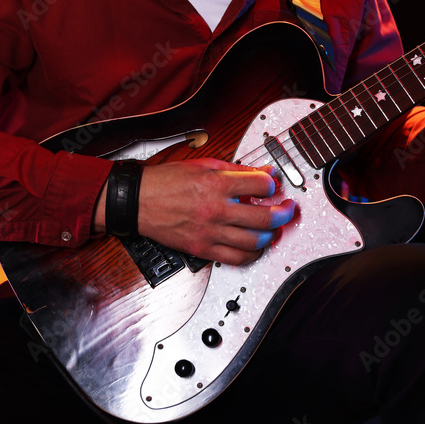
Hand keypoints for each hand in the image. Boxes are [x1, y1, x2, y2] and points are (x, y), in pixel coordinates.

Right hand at [95, 158, 295, 265]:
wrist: (137, 201)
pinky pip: (236, 258)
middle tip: (287, 209)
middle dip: (283, 213)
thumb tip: (262, 172)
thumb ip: (236, 170)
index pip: (261, 186)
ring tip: (272, 228)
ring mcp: (210, 232)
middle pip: (264, 218)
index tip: (273, 187)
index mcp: (216, 184)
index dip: (272, 185)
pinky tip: (256, 246)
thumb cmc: (165, 182)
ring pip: (254, 242)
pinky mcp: (202, 249)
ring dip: (270, 235)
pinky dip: (252, 254)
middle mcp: (216, 210)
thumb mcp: (203, 165)